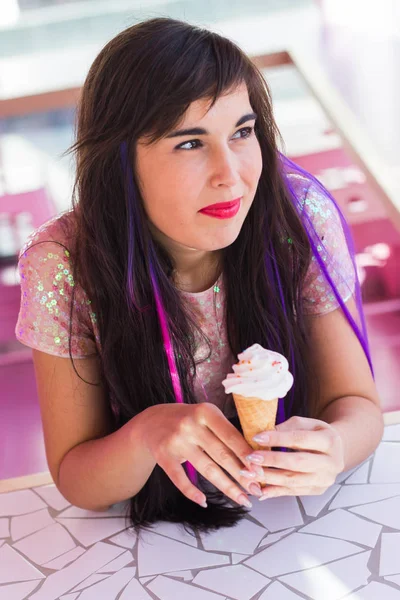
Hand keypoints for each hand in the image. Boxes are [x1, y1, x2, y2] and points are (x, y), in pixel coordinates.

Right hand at [139, 402, 263, 507]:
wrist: (151, 422)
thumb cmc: (188, 420)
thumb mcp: (207, 416)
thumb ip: (226, 432)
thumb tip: (253, 459)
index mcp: (206, 412)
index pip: (231, 436)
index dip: (247, 455)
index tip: (261, 471)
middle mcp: (190, 425)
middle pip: (222, 455)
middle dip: (242, 475)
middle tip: (257, 490)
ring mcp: (176, 442)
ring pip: (207, 469)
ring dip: (227, 487)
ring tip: (242, 499)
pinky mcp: (164, 457)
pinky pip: (181, 479)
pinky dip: (192, 492)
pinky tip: (204, 501)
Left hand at [245, 416, 344, 499]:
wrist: (336, 450)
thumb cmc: (316, 433)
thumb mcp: (305, 423)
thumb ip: (286, 428)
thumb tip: (263, 435)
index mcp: (330, 441)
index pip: (300, 439)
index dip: (277, 439)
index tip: (257, 438)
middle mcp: (331, 462)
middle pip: (298, 462)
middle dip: (272, 460)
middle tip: (252, 458)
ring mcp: (325, 479)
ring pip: (294, 480)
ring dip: (270, 478)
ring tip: (251, 473)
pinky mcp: (317, 490)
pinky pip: (294, 492)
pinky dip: (276, 491)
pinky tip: (262, 490)